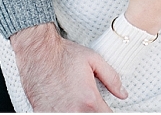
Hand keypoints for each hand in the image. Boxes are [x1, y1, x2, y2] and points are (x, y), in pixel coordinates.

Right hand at [11, 23, 126, 111]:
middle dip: (93, 110)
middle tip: (88, 100)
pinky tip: (62, 103)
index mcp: (89, 100)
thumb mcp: (94, 60)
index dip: (108, 111)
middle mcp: (73, 111)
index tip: (105, 107)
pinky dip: (62, 110)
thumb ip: (112, 78)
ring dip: (78, 111)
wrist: (38, 52)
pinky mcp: (43, 114)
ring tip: (75, 100)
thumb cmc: (63, 55)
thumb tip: (123, 93)